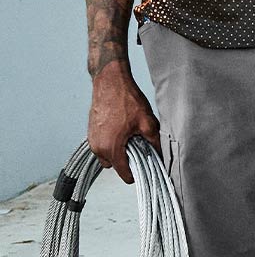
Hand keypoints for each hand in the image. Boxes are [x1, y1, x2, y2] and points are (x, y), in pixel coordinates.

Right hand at [88, 66, 159, 182]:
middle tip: (138, 147)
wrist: (110, 82)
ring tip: (130, 136)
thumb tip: (161, 154)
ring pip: (107, 156)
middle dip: (127, 160)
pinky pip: (102, 145)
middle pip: (115, 166)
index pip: (124, 174)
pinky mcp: (90, 132)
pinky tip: (122, 129)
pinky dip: (111, 142)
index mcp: (111, 148)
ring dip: (118, 151)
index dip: (136, 174)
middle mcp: (98, 147)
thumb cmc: (126, 100)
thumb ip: (154, 142)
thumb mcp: (147, 122)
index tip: (144, 168)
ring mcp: (92, 139)